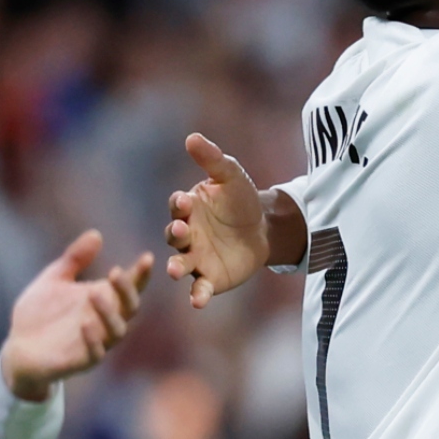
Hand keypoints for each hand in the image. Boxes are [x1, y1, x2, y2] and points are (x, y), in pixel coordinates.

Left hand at [0, 230, 152, 400]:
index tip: (146, 257)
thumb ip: (74, 259)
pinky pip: (95, 354)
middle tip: (115, 272)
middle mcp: (105, 321)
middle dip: (126, 290)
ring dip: (109, 313)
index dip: (141, 274)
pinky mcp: (81, 362)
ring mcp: (96, 343)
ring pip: (117, 331)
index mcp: (103, 300)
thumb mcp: (54, 279)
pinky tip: (84, 324)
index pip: (130, 287)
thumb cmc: (40, 314)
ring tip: (95, 293)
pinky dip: (93, 340)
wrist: (17, 349)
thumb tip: (95, 234)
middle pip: (129, 307)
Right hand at [164, 133, 268, 308]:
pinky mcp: (209, 279)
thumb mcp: (231, 175)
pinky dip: (196, 295)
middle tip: (181, 232)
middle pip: (174, 237)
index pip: (177, 207)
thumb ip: (212, 159)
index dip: (179, 205)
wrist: (264, 228)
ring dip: (176, 267)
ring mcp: (196, 259)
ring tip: (174, 270)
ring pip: (180, 264)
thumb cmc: (241, 199)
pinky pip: (199, 288)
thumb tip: (192, 137)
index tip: (184, 201)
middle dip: (175, 234)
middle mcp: (187, 235)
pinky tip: (197, 301)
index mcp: (188, 209)